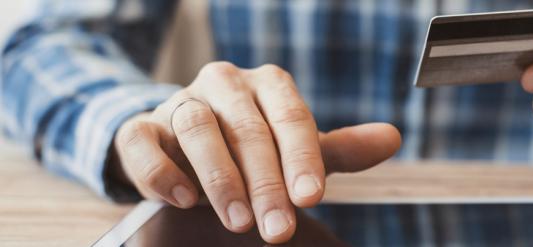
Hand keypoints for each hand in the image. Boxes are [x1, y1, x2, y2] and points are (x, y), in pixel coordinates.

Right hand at [113, 62, 400, 242]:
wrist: (182, 140)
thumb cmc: (250, 145)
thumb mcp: (295, 147)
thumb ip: (338, 149)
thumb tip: (392, 138)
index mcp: (267, 85)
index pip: (291, 117)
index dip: (302, 158)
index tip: (312, 197)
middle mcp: (225, 85)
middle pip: (247, 128)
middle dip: (265, 182)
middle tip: (277, 228)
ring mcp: (180, 101)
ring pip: (197, 128)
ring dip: (219, 177)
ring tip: (238, 221)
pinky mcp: (140, 126)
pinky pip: (142, 140)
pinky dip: (161, 170)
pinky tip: (182, 198)